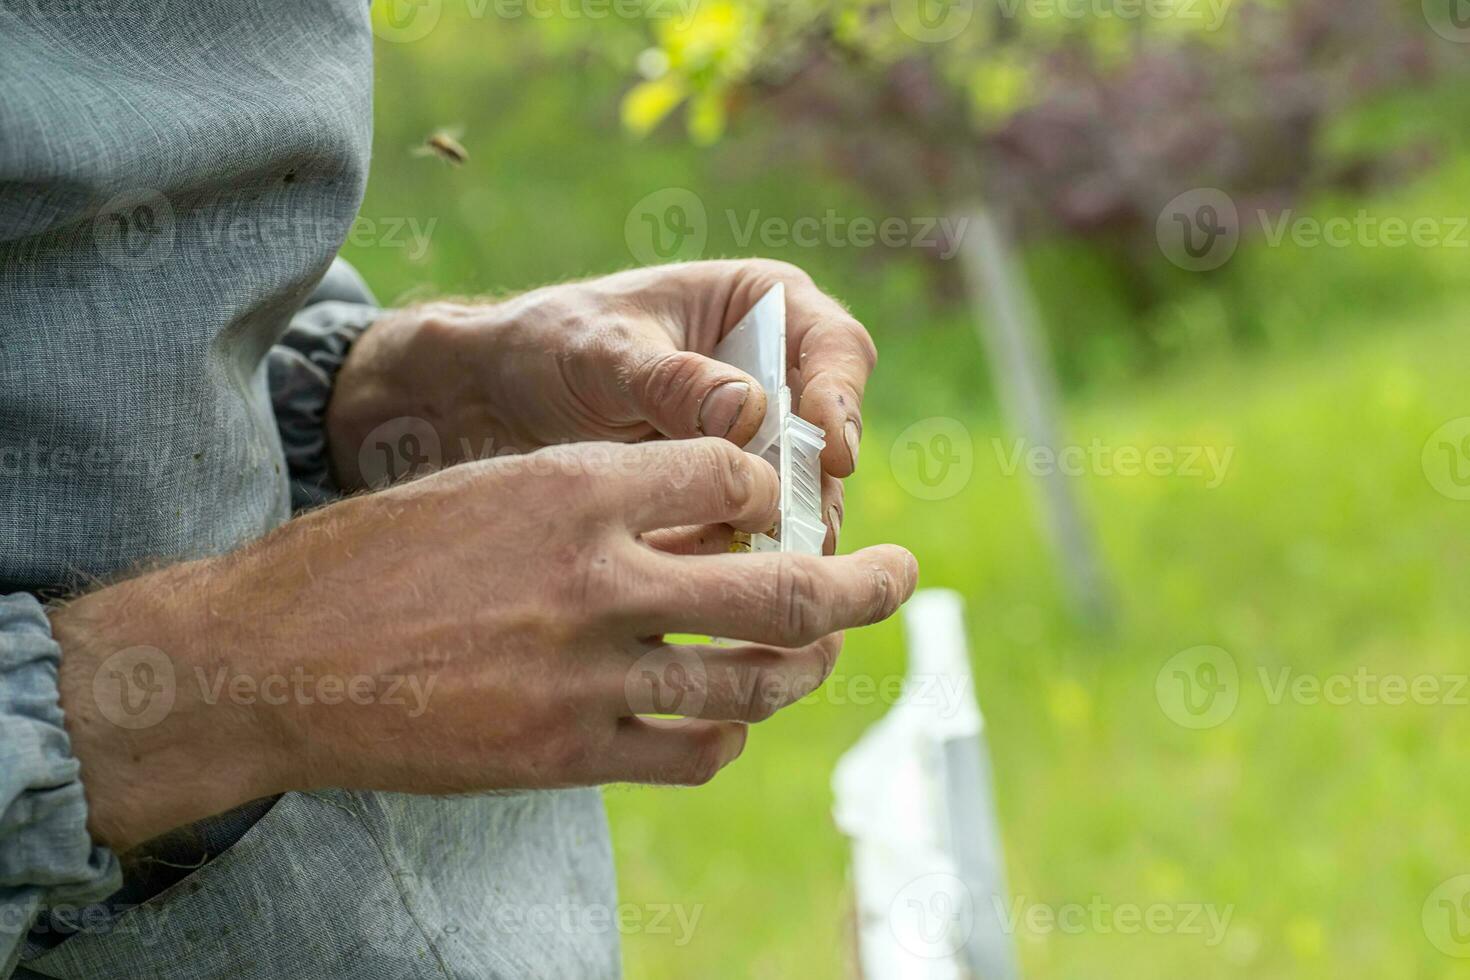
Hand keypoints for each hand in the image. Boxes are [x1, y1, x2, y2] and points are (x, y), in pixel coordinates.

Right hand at [56, 438, 917, 850]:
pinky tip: (729, 724)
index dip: (771, 487)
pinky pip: (690, 753)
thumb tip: (700, 519)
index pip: (734, 474)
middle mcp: (597, 578)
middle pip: (784, 585)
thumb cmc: (371, 559)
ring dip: (807, 667)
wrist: (267, 659)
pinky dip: (727, 737)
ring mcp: (586, 676)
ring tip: (828, 655)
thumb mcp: (488, 488)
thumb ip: (598, 500)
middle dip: (867, 581)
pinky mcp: (565, 754)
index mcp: (576, 487)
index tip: (781, 500)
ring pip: (752, 680)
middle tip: (904, 572)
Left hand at [326, 260, 877, 549]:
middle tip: (797, 532)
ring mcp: (759, 438)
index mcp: (764, 304)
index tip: (832, 453)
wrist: (491, 401)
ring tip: (744, 562)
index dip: (843, 402)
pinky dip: (741, 554)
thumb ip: (670, 381)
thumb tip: (749, 414)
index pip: (837, 348)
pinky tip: (706, 577)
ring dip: (784, 531)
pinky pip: (762, 529)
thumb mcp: (601, 353)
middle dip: (815, 486)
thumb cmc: (547, 346)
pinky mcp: (733, 493)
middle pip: (832, 434)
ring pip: (806, 493)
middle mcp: (776, 370)